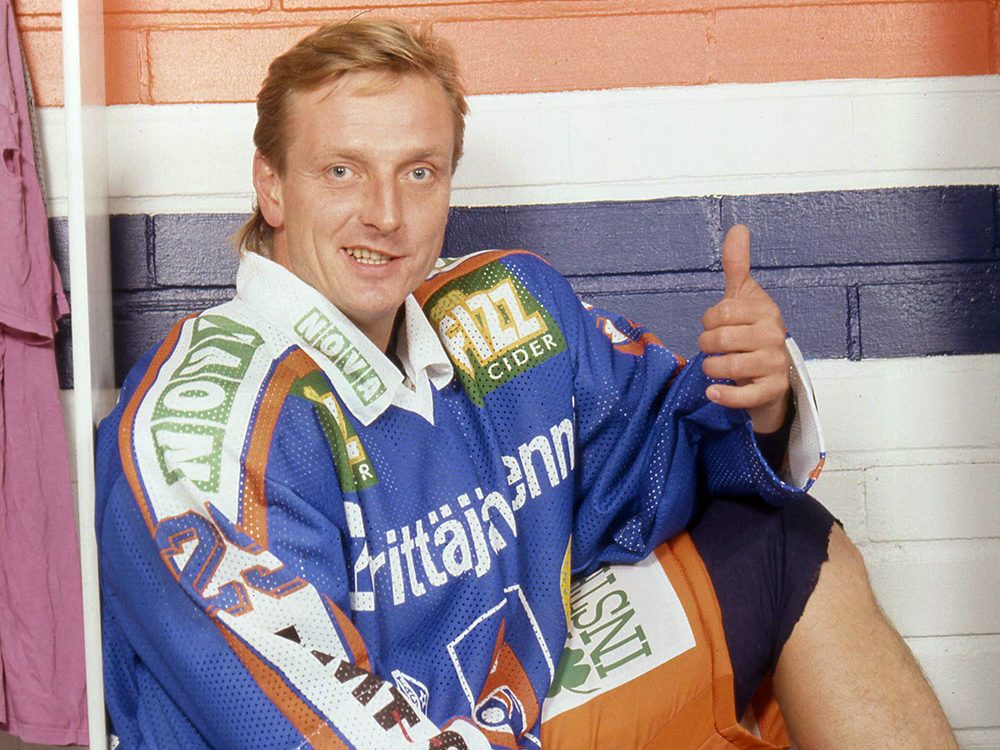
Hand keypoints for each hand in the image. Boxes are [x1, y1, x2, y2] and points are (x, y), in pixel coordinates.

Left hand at [698, 225, 790, 432]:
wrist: (769, 377)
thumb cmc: (750, 333)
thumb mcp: (743, 297)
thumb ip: (737, 265)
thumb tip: (738, 227)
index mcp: (765, 310)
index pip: (723, 312)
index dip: (709, 321)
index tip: (714, 326)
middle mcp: (774, 336)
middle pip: (722, 338)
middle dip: (707, 345)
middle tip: (711, 349)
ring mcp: (775, 365)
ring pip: (730, 366)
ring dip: (711, 368)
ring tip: (712, 368)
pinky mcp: (771, 391)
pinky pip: (743, 396)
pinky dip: (724, 395)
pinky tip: (713, 392)